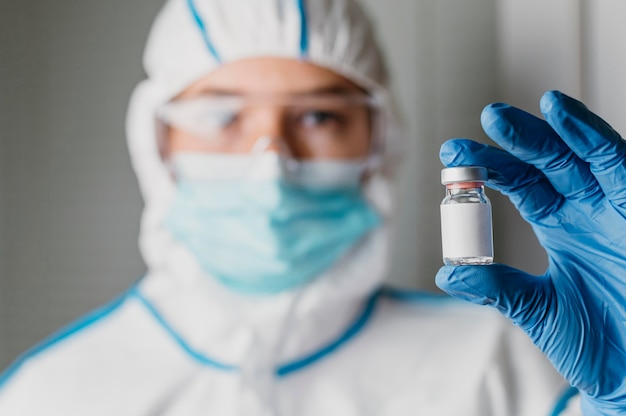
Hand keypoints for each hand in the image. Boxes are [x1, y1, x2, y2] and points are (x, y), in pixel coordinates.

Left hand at [436, 90, 625, 413]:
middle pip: (548, 161)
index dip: (490, 166)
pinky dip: (594, 140)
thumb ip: (497, 289)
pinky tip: (565, 116)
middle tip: (486, 117)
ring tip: (526, 106)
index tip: (453, 155)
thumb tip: (445, 274)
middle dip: (517, 139)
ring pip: (584, 155)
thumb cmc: (596, 344)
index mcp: (559, 225)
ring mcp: (615, 208)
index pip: (520, 183)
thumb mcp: (537, 311)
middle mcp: (586, 209)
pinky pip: (619, 168)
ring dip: (556, 128)